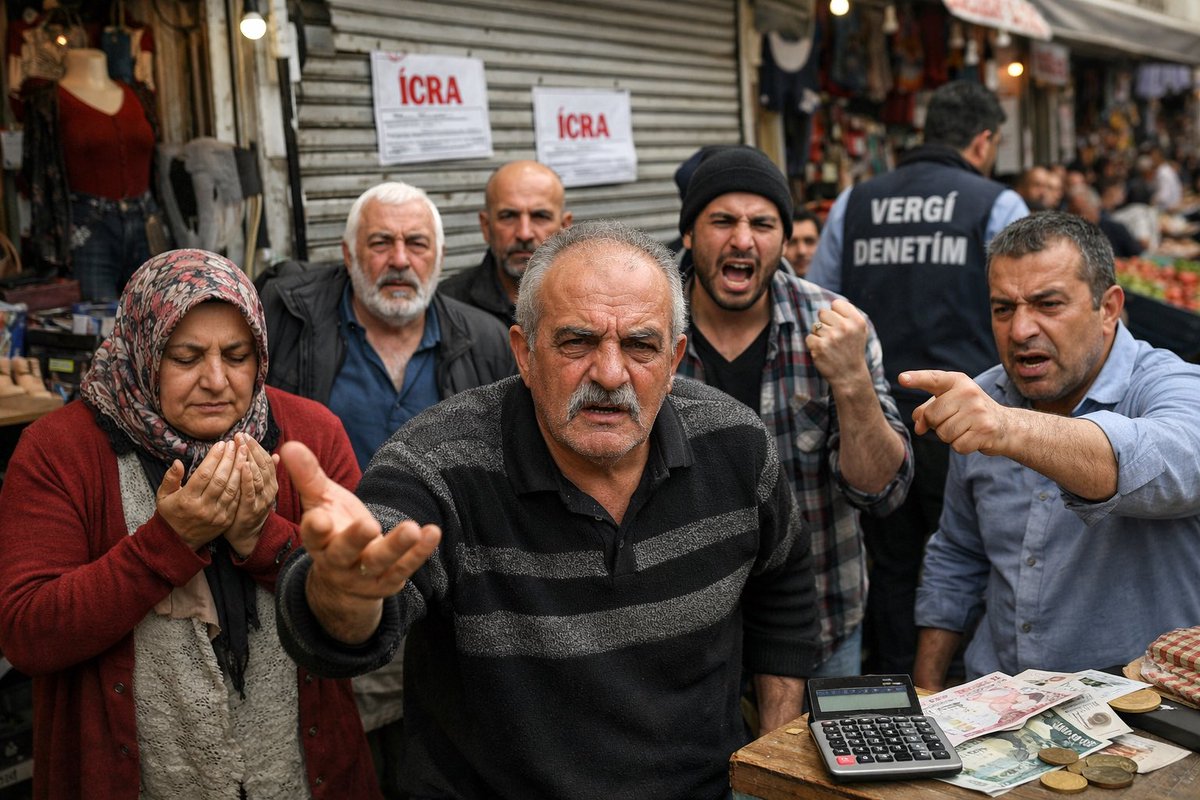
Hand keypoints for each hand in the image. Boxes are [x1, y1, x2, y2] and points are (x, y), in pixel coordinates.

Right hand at [156, 440, 243, 550]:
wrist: (179, 541)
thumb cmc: (171, 513)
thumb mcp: (163, 496)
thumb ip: (170, 478)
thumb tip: (177, 462)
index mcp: (186, 499)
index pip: (203, 474)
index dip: (214, 458)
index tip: (222, 444)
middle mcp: (203, 507)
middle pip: (220, 479)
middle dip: (230, 459)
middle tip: (235, 444)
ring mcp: (216, 515)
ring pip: (232, 488)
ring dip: (240, 469)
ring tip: (244, 452)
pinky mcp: (226, 520)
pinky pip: (237, 499)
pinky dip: (243, 484)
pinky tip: (247, 470)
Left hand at [224, 433, 280, 557]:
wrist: (248, 537)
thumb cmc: (251, 509)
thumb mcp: (261, 489)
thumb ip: (268, 473)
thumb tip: (276, 455)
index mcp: (272, 483)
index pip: (266, 460)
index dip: (256, 446)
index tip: (245, 434)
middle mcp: (270, 490)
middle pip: (262, 465)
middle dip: (251, 448)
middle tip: (240, 435)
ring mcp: (261, 500)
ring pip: (258, 476)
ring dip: (249, 459)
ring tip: (240, 445)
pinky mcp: (251, 510)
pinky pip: (250, 492)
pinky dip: (247, 478)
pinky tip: (241, 466)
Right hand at [281, 441, 440, 641]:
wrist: (344, 582)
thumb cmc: (334, 530)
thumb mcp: (321, 502)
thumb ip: (308, 476)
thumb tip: (289, 445)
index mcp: (318, 542)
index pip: (313, 536)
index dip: (316, 528)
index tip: (319, 518)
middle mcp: (337, 562)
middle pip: (344, 552)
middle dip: (356, 539)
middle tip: (369, 525)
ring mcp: (364, 574)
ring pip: (378, 562)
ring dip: (396, 547)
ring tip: (412, 529)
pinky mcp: (388, 581)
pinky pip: (405, 567)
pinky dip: (420, 552)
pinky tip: (433, 532)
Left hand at [807, 299, 870, 391]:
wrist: (849, 376)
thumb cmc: (852, 350)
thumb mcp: (859, 331)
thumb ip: (848, 315)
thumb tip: (831, 304)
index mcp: (857, 321)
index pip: (836, 303)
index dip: (835, 313)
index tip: (839, 325)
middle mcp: (845, 327)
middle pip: (823, 312)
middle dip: (825, 323)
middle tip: (834, 338)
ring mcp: (831, 337)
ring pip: (815, 326)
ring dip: (819, 335)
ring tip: (830, 346)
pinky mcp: (819, 347)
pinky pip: (809, 337)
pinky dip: (813, 345)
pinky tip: (824, 352)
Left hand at [900, 369, 1009, 454]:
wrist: (1006, 426)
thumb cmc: (970, 412)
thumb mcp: (950, 403)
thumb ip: (927, 410)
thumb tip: (918, 426)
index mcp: (957, 381)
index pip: (933, 379)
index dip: (916, 379)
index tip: (901, 379)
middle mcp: (968, 392)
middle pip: (931, 416)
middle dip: (935, 424)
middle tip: (954, 421)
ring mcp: (978, 411)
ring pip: (942, 433)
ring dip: (949, 436)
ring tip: (965, 428)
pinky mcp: (985, 430)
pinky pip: (956, 445)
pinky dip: (961, 446)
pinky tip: (973, 437)